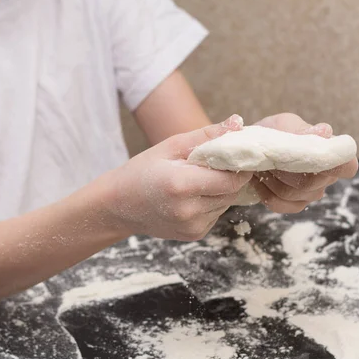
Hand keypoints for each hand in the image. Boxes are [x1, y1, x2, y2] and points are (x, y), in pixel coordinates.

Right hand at [106, 115, 252, 240]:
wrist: (120, 205)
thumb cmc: (143, 170)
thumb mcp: (171, 146)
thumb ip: (206, 135)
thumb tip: (238, 124)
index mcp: (181, 185)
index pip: (230, 179)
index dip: (239, 167)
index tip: (236, 156)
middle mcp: (188, 210)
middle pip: (231, 192)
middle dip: (229, 177)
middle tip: (214, 166)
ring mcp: (192, 226)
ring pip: (226, 204)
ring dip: (220, 191)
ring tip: (197, 180)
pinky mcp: (194, 234)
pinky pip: (216, 215)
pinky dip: (211, 203)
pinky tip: (192, 196)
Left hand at [251, 113, 358, 212]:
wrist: (253, 149)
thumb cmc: (274, 133)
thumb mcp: (284, 125)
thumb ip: (301, 130)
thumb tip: (325, 131)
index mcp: (332, 154)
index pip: (346, 166)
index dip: (335, 165)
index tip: (312, 157)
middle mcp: (327, 176)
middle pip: (312, 183)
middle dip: (285, 169)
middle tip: (270, 156)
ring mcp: (312, 193)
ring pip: (293, 194)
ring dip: (272, 178)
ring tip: (263, 164)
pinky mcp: (295, 204)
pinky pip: (280, 204)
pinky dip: (265, 190)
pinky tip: (259, 179)